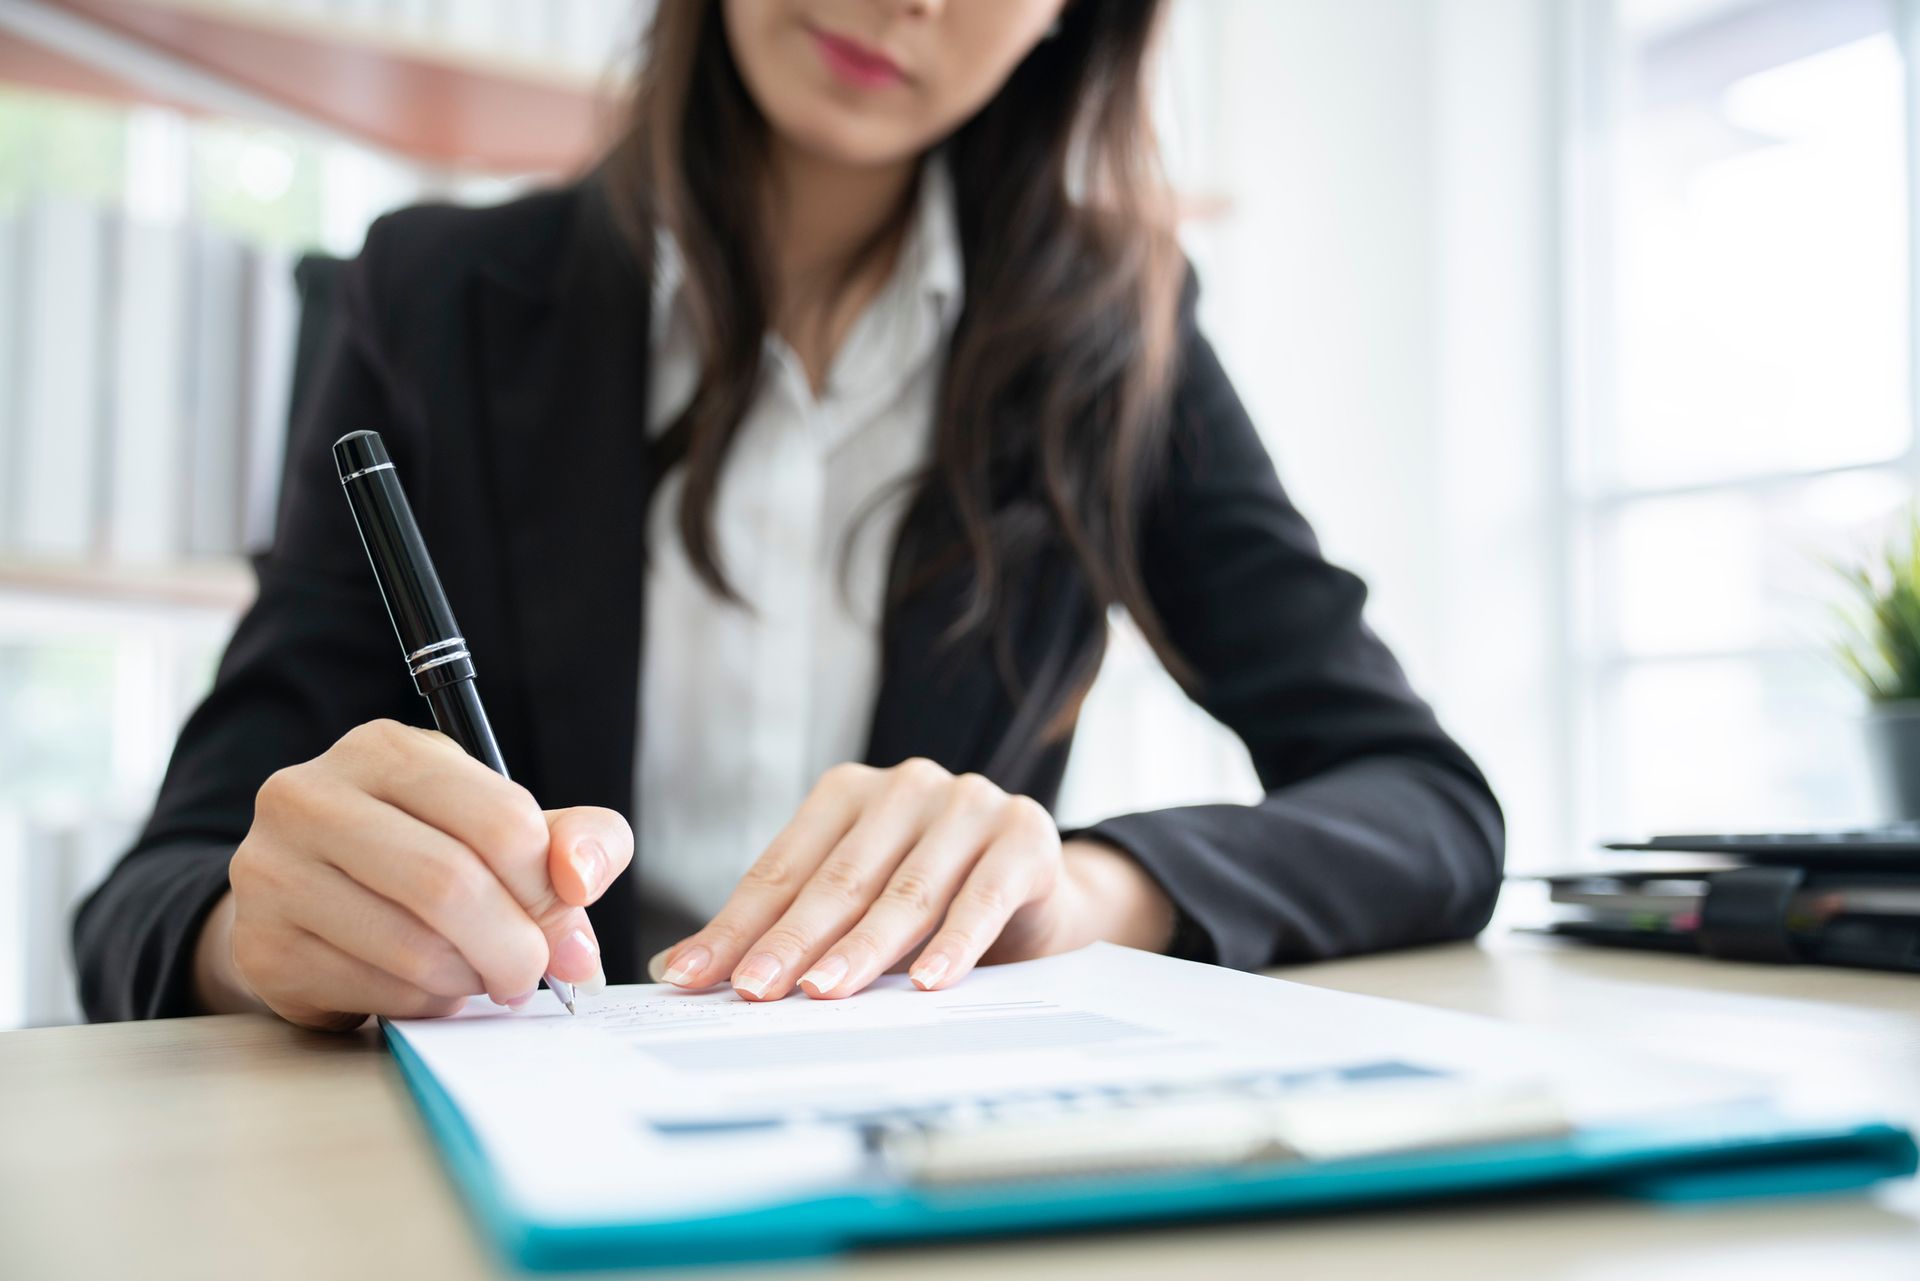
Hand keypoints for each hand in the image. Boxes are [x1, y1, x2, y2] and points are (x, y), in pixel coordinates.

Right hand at [195, 719, 631, 1029]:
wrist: (311, 901)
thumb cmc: (426, 852)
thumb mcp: (506, 823)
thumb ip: (576, 839)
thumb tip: (581, 881)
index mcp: (385, 750)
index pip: (500, 819)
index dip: (547, 884)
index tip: (562, 913)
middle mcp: (312, 797)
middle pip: (450, 885)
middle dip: (515, 945)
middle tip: (533, 968)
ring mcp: (273, 872)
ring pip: (415, 949)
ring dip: (471, 978)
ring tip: (480, 974)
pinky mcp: (264, 947)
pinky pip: (377, 992)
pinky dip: (426, 1004)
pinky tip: (428, 986)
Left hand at [648, 758, 1174, 1001]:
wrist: (1041, 892)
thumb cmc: (932, 901)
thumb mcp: (855, 908)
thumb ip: (781, 928)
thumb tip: (678, 970)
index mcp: (850, 794)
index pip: (782, 868)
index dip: (738, 926)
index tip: (693, 977)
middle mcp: (908, 786)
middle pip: (839, 877)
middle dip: (791, 940)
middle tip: (754, 990)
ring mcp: (970, 805)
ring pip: (906, 889)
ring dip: (862, 947)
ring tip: (823, 992)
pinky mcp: (1027, 836)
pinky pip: (982, 897)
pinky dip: (953, 943)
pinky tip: (926, 982)